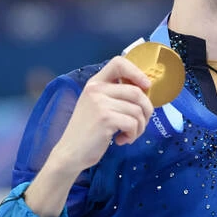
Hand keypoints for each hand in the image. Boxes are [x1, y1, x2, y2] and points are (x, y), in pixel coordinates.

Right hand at [51, 56, 153, 172]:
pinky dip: (132, 135)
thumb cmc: (88, 131)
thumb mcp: (96, 105)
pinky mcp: (105, 119)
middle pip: (137, 92)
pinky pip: (133, 123)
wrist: (69, 153)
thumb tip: (145, 89)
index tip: (146, 86)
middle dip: (146, 110)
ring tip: (129, 134)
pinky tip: (121, 140)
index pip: (118, 63)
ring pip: (137, 110)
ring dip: (140, 126)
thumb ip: (115, 94)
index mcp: (95, 83)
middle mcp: (96, 90)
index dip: (137, 72)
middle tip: (140, 123)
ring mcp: (100, 104)